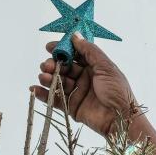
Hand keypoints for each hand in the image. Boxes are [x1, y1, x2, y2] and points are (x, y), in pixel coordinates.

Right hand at [31, 36, 155, 154]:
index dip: (62, 50)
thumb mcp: (106, 67)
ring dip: (48, 78)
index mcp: (94, 67)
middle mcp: (84, 78)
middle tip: (47, 65)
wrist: (121, 119)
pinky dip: (44, 94)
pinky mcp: (72, 107)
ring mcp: (77, 93)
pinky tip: (35, 89)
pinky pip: (56, 99)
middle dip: (53, 65)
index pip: (74, 55)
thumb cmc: (117, 91)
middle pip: (64, 68)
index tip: (49, 46)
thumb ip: (89, 51)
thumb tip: (75, 35)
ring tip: (43, 76)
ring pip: (58, 82)